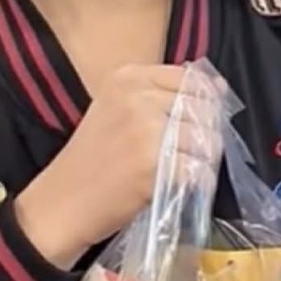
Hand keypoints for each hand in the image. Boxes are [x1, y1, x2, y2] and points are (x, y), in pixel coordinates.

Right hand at [15, 64, 221, 268]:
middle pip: (204, 109)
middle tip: (185, 154)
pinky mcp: (154, 165)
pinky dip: (199, 182)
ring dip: (204, 160)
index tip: (194, 122)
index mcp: (129, 77)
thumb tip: (219, 87)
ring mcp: (147, 130)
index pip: (191, 79)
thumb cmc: (92, 159)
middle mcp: (138, 97)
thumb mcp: (118, 110)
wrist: (61, 203)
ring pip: (208, 140)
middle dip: (207, 133)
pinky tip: (180, 187)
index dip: (203, 103)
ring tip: (181, 172)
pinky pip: (201, 170)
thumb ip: (162, 95)